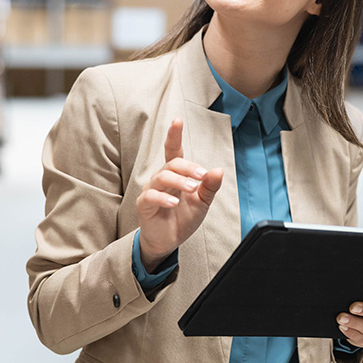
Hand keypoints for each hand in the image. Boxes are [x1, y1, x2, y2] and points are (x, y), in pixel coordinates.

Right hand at [135, 118, 223, 271]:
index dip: (174, 135)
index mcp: (176, 174)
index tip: (177, 120)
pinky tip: (174, 202)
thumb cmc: (183, 218)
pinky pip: (151, 196)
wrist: (169, 241)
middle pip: (172, 163)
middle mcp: (162, 178)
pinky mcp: (144, 204)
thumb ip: (209, 187)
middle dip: (188, 167)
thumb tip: (219, 170)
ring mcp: (151, 190)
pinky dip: (163, 198)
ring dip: (179, 181)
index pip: (173, 150)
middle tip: (202, 176)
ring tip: (191, 188)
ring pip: (162, 177)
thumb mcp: (202, 202)